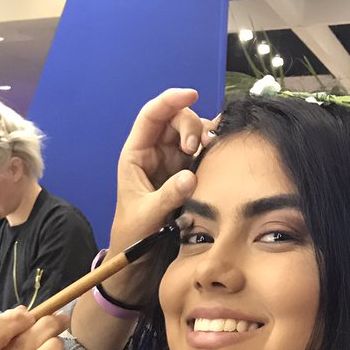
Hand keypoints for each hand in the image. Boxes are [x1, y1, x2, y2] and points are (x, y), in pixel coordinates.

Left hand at [109, 88, 218, 254]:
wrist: (138, 255)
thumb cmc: (133, 234)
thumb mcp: (147, 216)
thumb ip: (168, 196)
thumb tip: (190, 177)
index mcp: (135, 154)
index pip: (151, 115)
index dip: (170, 100)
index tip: (192, 94)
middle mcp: (154, 152)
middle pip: (175, 119)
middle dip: (190, 124)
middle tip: (198, 147)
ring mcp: (170, 160)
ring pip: (190, 132)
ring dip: (203, 135)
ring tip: (209, 151)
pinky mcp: (185, 172)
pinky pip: (200, 151)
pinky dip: (210, 148)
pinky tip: (216, 153)